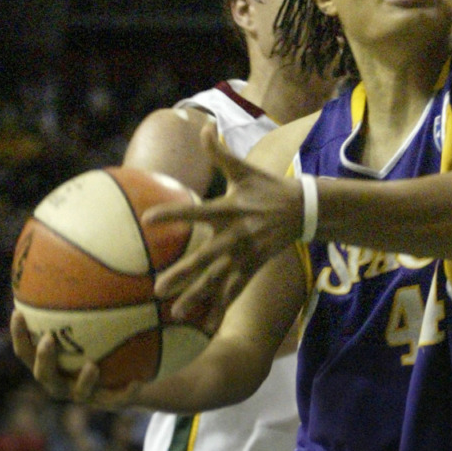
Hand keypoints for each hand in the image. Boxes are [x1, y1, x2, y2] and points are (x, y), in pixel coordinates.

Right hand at [10, 310, 135, 407]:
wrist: (132, 374)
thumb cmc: (106, 341)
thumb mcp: (98, 319)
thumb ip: (87, 298)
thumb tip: (83, 256)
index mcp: (53, 362)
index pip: (26, 349)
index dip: (19, 334)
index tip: (18, 313)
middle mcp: (63, 381)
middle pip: (44, 374)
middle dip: (43, 359)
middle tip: (48, 339)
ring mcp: (85, 395)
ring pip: (78, 393)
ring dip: (82, 380)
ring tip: (91, 366)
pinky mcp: (109, 403)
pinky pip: (117, 400)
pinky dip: (124, 392)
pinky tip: (137, 382)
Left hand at [145, 124, 302, 323]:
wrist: (304, 210)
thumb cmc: (268, 187)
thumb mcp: (246, 169)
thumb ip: (220, 152)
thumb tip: (204, 125)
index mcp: (230, 210)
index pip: (197, 213)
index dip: (173, 215)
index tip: (147, 219)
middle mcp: (236, 236)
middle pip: (205, 258)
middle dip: (182, 274)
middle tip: (157, 289)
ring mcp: (246, 255)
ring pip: (218, 280)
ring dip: (198, 297)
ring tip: (175, 313)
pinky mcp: (254, 266)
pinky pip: (236, 289)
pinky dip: (223, 306)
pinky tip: (207, 324)